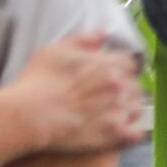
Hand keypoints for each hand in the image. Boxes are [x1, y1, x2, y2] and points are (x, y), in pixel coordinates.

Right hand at [10, 31, 148, 154]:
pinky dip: (131, 131)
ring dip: (127, 109)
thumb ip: (83, 40)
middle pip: (134, 85)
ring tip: (110, 113)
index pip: (129, 63)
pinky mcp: (115, 134)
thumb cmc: (38, 82)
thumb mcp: (56, 51)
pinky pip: (136, 133)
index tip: (109, 76)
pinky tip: (119, 130)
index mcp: (110, 65)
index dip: (119, 69)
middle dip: (124, 89)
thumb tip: (102, 33)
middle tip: (106, 97)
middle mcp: (120, 86)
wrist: (29, 116)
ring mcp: (119, 110)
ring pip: (137, 108)